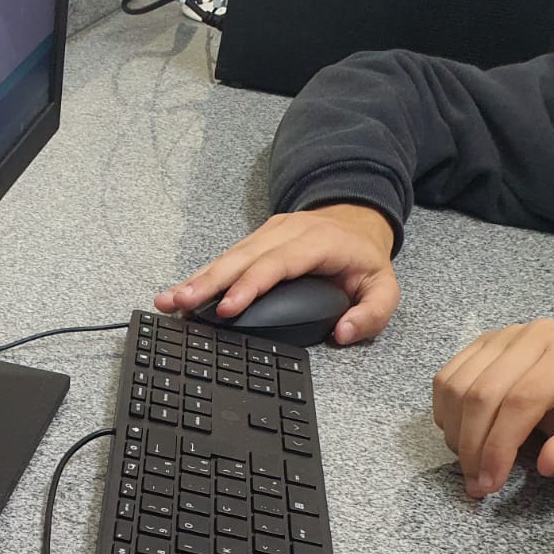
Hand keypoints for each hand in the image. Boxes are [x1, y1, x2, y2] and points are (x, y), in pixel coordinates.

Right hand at [156, 204, 399, 344]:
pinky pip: (225, 258)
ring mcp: (267, 234)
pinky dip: (200, 275)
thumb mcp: (385, 288)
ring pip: (227, 256)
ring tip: (168, 300)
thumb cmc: (363, 262)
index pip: (279, 263)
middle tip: (181, 304)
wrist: (355, 221)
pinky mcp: (253, 241)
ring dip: (196, 279)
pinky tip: (179, 291)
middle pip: (242, 257)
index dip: (250, 285)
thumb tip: (343, 332)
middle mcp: (287, 232)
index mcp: (319, 242)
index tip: (227, 308)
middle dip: (208, 282)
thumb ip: (372, 314)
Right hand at [432, 320, 553, 497]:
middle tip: (476, 482)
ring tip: (470, 460)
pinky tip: (460, 434)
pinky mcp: (480, 344)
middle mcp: (531, 338)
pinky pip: (445, 380)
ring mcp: (501, 338)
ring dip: (455, 434)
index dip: (499, 448)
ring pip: (457, 389)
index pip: (521, 401)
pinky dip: (445, 414)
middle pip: (482, 396)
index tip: (490, 484)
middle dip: (472, 448)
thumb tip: (547, 462)